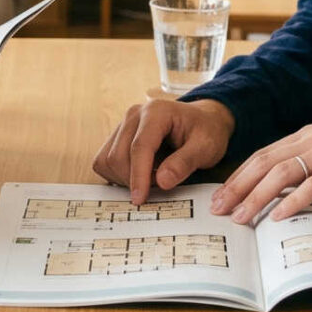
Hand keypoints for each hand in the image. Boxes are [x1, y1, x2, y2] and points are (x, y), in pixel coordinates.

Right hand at [91, 98, 232, 204]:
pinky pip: (105, 161)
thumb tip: (162, 181)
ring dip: (125, 178)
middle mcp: (134, 115)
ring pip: (107, 160)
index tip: (140, 199)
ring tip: (153, 176)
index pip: (139, 147)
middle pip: (118, 155)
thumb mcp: (206, 147)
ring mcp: (123, 125)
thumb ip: (185, 162)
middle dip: (134, 179)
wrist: (202, 121)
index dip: (138, 176)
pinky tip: (141, 174)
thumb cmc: (206, 132)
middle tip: (161, 183)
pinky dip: (119, 175)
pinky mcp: (117, 136)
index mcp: (156, 112)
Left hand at [211, 102, 311, 223]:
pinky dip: (293, 201)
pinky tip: (279, 216)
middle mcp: (310, 141)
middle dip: (237, 186)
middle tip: (217, 208)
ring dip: (256, 197)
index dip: (239, 174)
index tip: (222, 193)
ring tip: (241, 217)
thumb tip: (296, 178)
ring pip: (281, 175)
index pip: (263, 154)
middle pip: (263, 163)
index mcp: (306, 135)